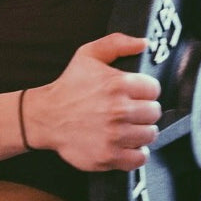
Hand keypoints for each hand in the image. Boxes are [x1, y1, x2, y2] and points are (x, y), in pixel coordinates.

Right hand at [24, 34, 161, 171]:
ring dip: (141, 131)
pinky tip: (125, 144)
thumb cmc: (68, 86)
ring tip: (127, 127)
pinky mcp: (109, 156)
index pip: (154, 89)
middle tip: (129, 111)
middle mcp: (119, 110)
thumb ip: (117, 43)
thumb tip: (144, 43)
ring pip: (150, 134)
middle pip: (155, 113)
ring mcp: (115, 135)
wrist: (45, 117)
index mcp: (118, 84)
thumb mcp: (88, 55)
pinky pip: (140, 158)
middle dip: (144, 111)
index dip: (145, 91)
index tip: (134, 95)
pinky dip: (136, 153)